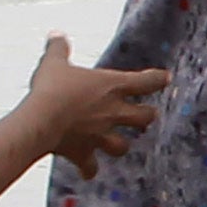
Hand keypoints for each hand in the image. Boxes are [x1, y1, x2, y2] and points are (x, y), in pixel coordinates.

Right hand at [8, 34, 167, 175]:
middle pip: (145, 117)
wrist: (41, 121)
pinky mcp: (84, 153)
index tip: (165, 78)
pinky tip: (88, 171)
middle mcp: (113, 112)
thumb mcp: (54, 62)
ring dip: (122, 144)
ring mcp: (101, 135)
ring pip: (123, 145)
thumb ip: (59, 48)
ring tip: (118, 143)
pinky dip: (90, 169)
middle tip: (145, 114)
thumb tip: (56, 35)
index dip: (158, 79)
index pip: (146, 81)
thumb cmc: (51, 88)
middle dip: (147, 116)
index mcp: (112, 86)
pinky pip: (91, 166)